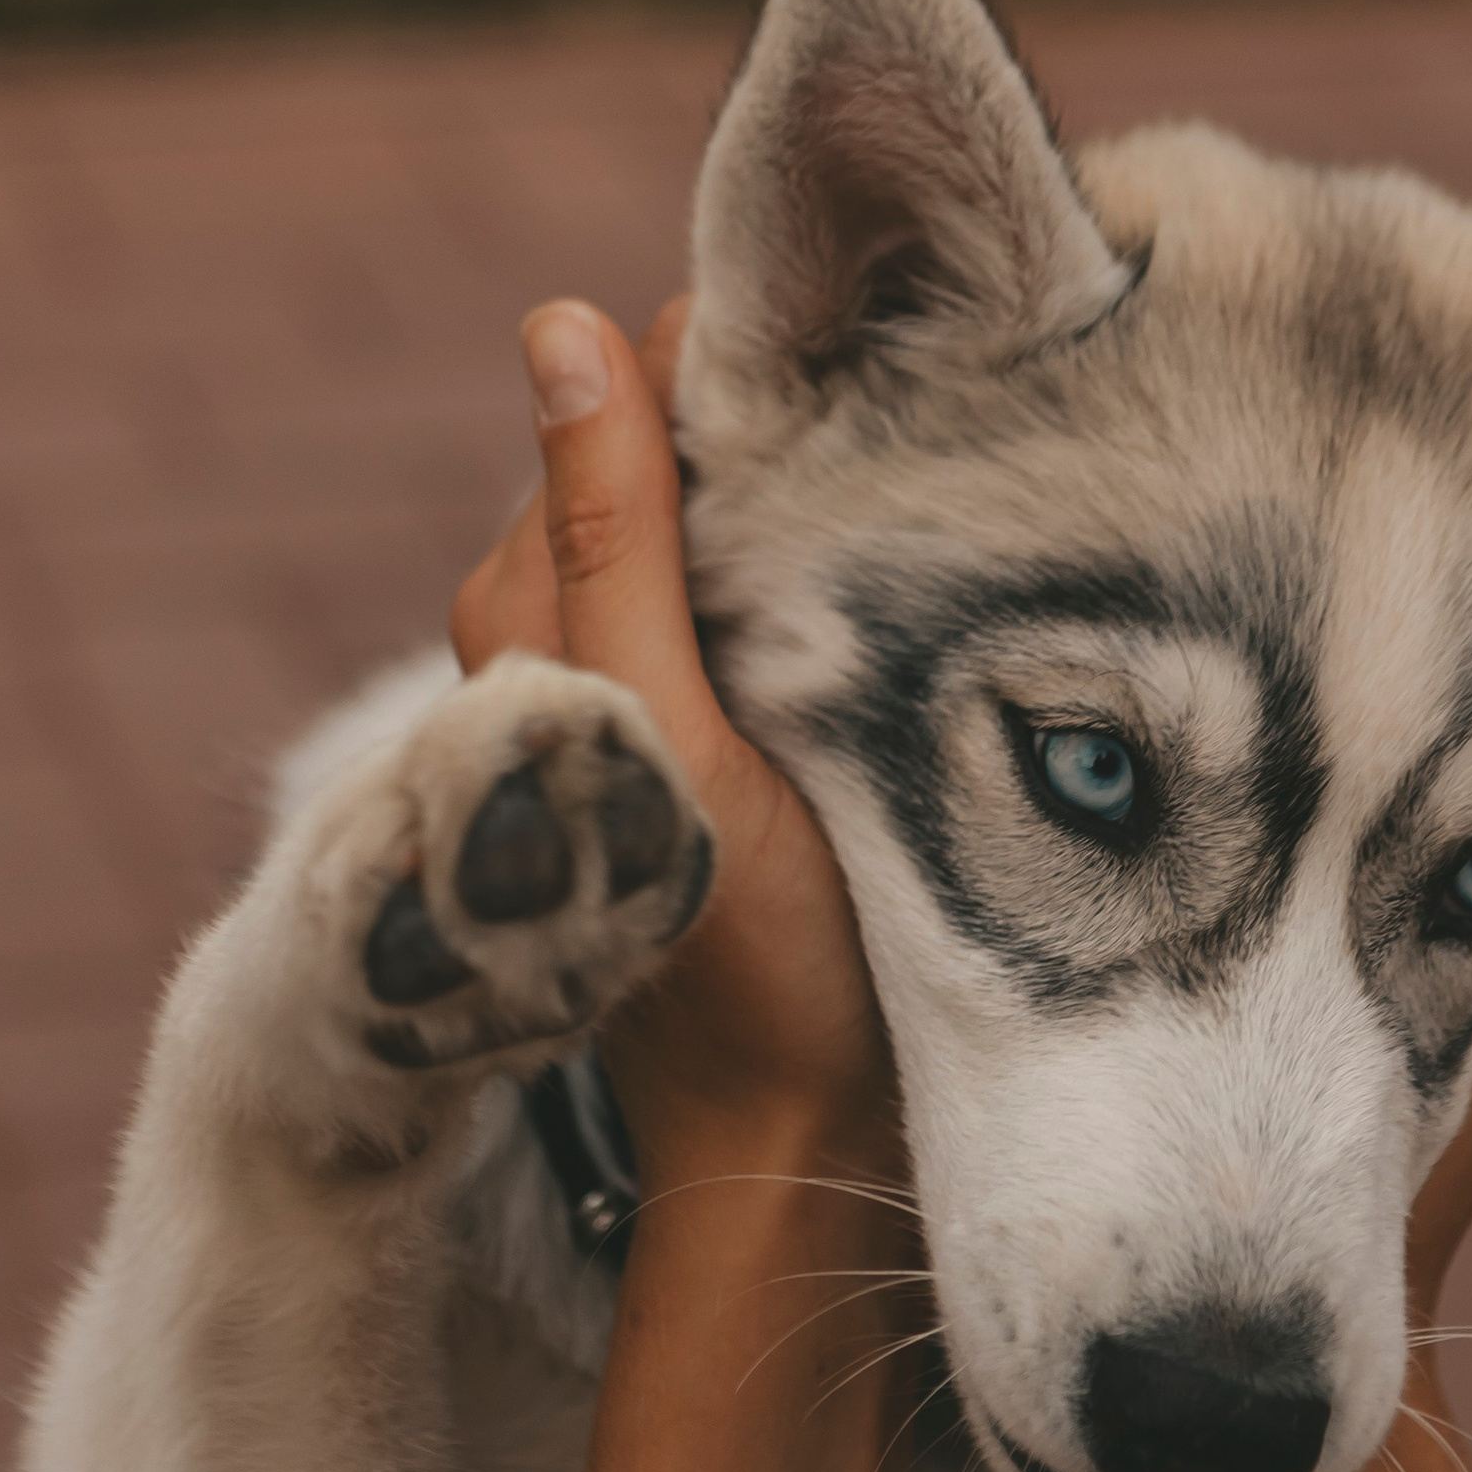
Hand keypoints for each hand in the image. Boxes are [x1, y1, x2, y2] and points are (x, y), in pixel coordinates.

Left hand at [451, 298, 895, 1181]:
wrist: (805, 1147)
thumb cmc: (748, 960)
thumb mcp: (678, 733)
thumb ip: (614, 536)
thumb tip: (556, 324)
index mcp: (530, 614)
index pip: (624, 401)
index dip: (746, 358)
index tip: (882, 342)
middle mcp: (568, 637)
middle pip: (681, 453)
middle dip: (790, 422)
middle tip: (940, 408)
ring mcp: (646, 688)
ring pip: (729, 522)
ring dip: (818, 495)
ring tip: (941, 481)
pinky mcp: (711, 739)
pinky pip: (759, 597)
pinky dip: (825, 570)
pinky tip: (909, 582)